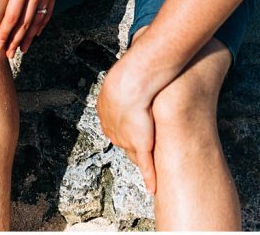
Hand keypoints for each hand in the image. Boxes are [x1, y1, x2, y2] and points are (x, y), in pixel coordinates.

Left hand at [0, 0, 56, 57]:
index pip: (12, 16)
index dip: (5, 32)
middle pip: (25, 23)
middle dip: (16, 40)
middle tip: (9, 55)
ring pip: (37, 21)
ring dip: (29, 37)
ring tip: (21, 50)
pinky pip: (47, 14)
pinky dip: (41, 26)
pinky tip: (34, 35)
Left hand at [97, 58, 157, 193]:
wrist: (133, 81)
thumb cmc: (130, 72)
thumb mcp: (122, 75)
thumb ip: (125, 80)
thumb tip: (129, 71)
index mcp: (106, 111)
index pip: (115, 126)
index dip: (124, 127)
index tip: (131, 127)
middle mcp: (112, 128)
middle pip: (122, 141)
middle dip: (129, 144)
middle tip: (139, 146)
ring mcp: (126, 138)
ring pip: (135, 154)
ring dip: (142, 161)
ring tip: (149, 170)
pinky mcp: (141, 145)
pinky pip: (146, 166)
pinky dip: (150, 178)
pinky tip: (153, 189)